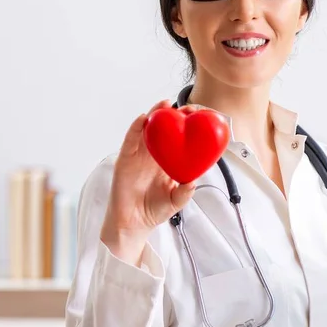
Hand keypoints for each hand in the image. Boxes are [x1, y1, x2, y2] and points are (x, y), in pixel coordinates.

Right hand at [100, 100, 197, 263]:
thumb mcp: (175, 202)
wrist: (132, 223)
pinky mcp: (125, 159)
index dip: (189, 128)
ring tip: (165, 104)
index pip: (179, 140)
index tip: (201, 119)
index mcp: (168, 162)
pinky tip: (143, 118)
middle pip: (164, 130)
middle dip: (175, 115)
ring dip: (155, 114)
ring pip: (147, 130)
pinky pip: (130, 140)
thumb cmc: (153, 210)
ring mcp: (139, 155)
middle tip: (188, 108)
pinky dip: (136, 127)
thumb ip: (184, 193)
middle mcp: (154, 155)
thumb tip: (193, 182)